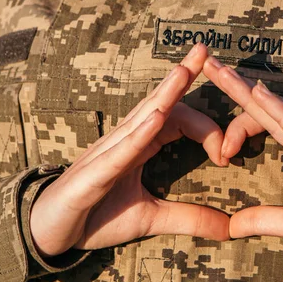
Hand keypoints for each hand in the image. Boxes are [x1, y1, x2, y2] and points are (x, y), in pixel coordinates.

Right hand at [30, 44, 229, 256]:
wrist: (52, 233)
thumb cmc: (96, 217)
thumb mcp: (151, 218)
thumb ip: (189, 218)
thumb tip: (230, 229)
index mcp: (140, 146)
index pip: (177, 120)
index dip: (207, 131)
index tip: (228, 155)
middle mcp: (125, 141)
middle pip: (158, 103)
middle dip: (181, 75)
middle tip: (204, 48)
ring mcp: (108, 153)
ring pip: (139, 117)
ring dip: (163, 94)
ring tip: (184, 70)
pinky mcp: (94, 174)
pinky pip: (119, 151)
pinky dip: (138, 135)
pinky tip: (155, 119)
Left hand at [204, 57, 282, 271]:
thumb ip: (267, 219)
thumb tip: (233, 227)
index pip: (270, 123)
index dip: (239, 125)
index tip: (218, 149)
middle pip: (271, 107)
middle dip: (237, 86)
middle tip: (207, 64)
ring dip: (251, 92)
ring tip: (222, 72)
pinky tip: (259, 96)